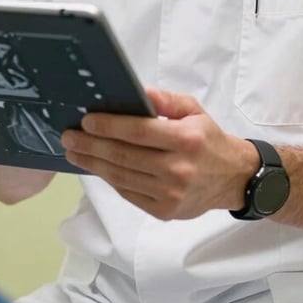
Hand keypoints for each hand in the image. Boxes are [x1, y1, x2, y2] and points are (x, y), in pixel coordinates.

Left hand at [61, 87, 257, 219]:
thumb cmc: (208, 140)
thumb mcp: (194, 111)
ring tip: (75, 151)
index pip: (139, 132)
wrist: (232, 178)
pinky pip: (129, 194)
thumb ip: (167, 100)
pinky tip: (97, 167)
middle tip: (69, 136)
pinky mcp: (165, 211)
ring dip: (93, 164)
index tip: (87, 120)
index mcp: (187, 140)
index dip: (109, 126)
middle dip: (91, 145)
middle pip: (124, 156)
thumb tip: (141, 92)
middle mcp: (178, 169)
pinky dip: (110, 179)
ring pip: (122, 177)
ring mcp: (171, 194)